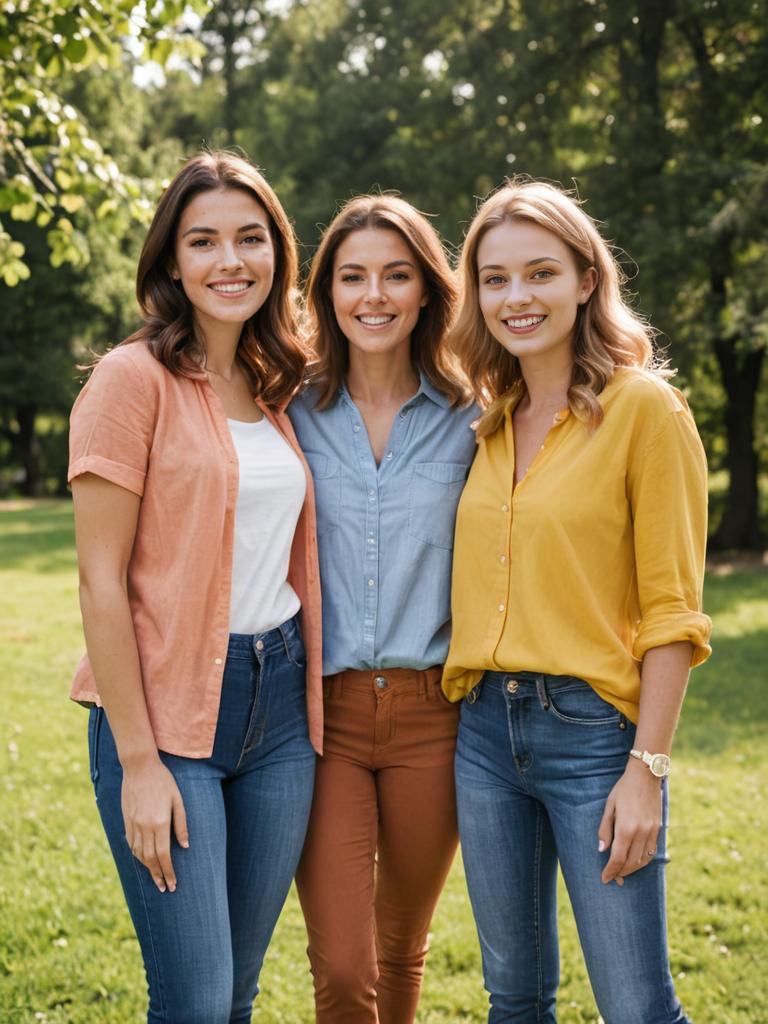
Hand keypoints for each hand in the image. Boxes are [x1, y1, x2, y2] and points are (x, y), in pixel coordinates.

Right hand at [121, 757, 188, 892]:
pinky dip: (137, 856)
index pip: (163, 855)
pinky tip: (144, 860)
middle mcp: (144, 826)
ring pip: (139, 854)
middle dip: (158, 876)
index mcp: (159, 822)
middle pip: (150, 859)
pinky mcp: (126, 820)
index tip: (173, 884)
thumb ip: (181, 824)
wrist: (139, 767)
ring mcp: (133, 824)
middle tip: (165, 888)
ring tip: (156, 878)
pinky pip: (131, 844)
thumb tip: (185, 846)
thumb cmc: (163, 781)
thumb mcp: (178, 800)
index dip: (168, 872)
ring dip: (147, 869)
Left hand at [598, 759, 661, 884]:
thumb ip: (605, 829)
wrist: (646, 776)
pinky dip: (642, 860)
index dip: (610, 871)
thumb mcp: (609, 806)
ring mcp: (652, 832)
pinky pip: (651, 852)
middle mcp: (641, 833)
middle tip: (612, 878)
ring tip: (622, 872)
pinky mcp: (658, 829)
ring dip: (632, 869)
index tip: (604, 879)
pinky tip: (635, 861)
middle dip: (620, 873)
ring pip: (643, 860)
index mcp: (626, 828)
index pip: (617, 858)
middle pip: (630, 863)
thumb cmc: (623, 789)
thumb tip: (602, 849)